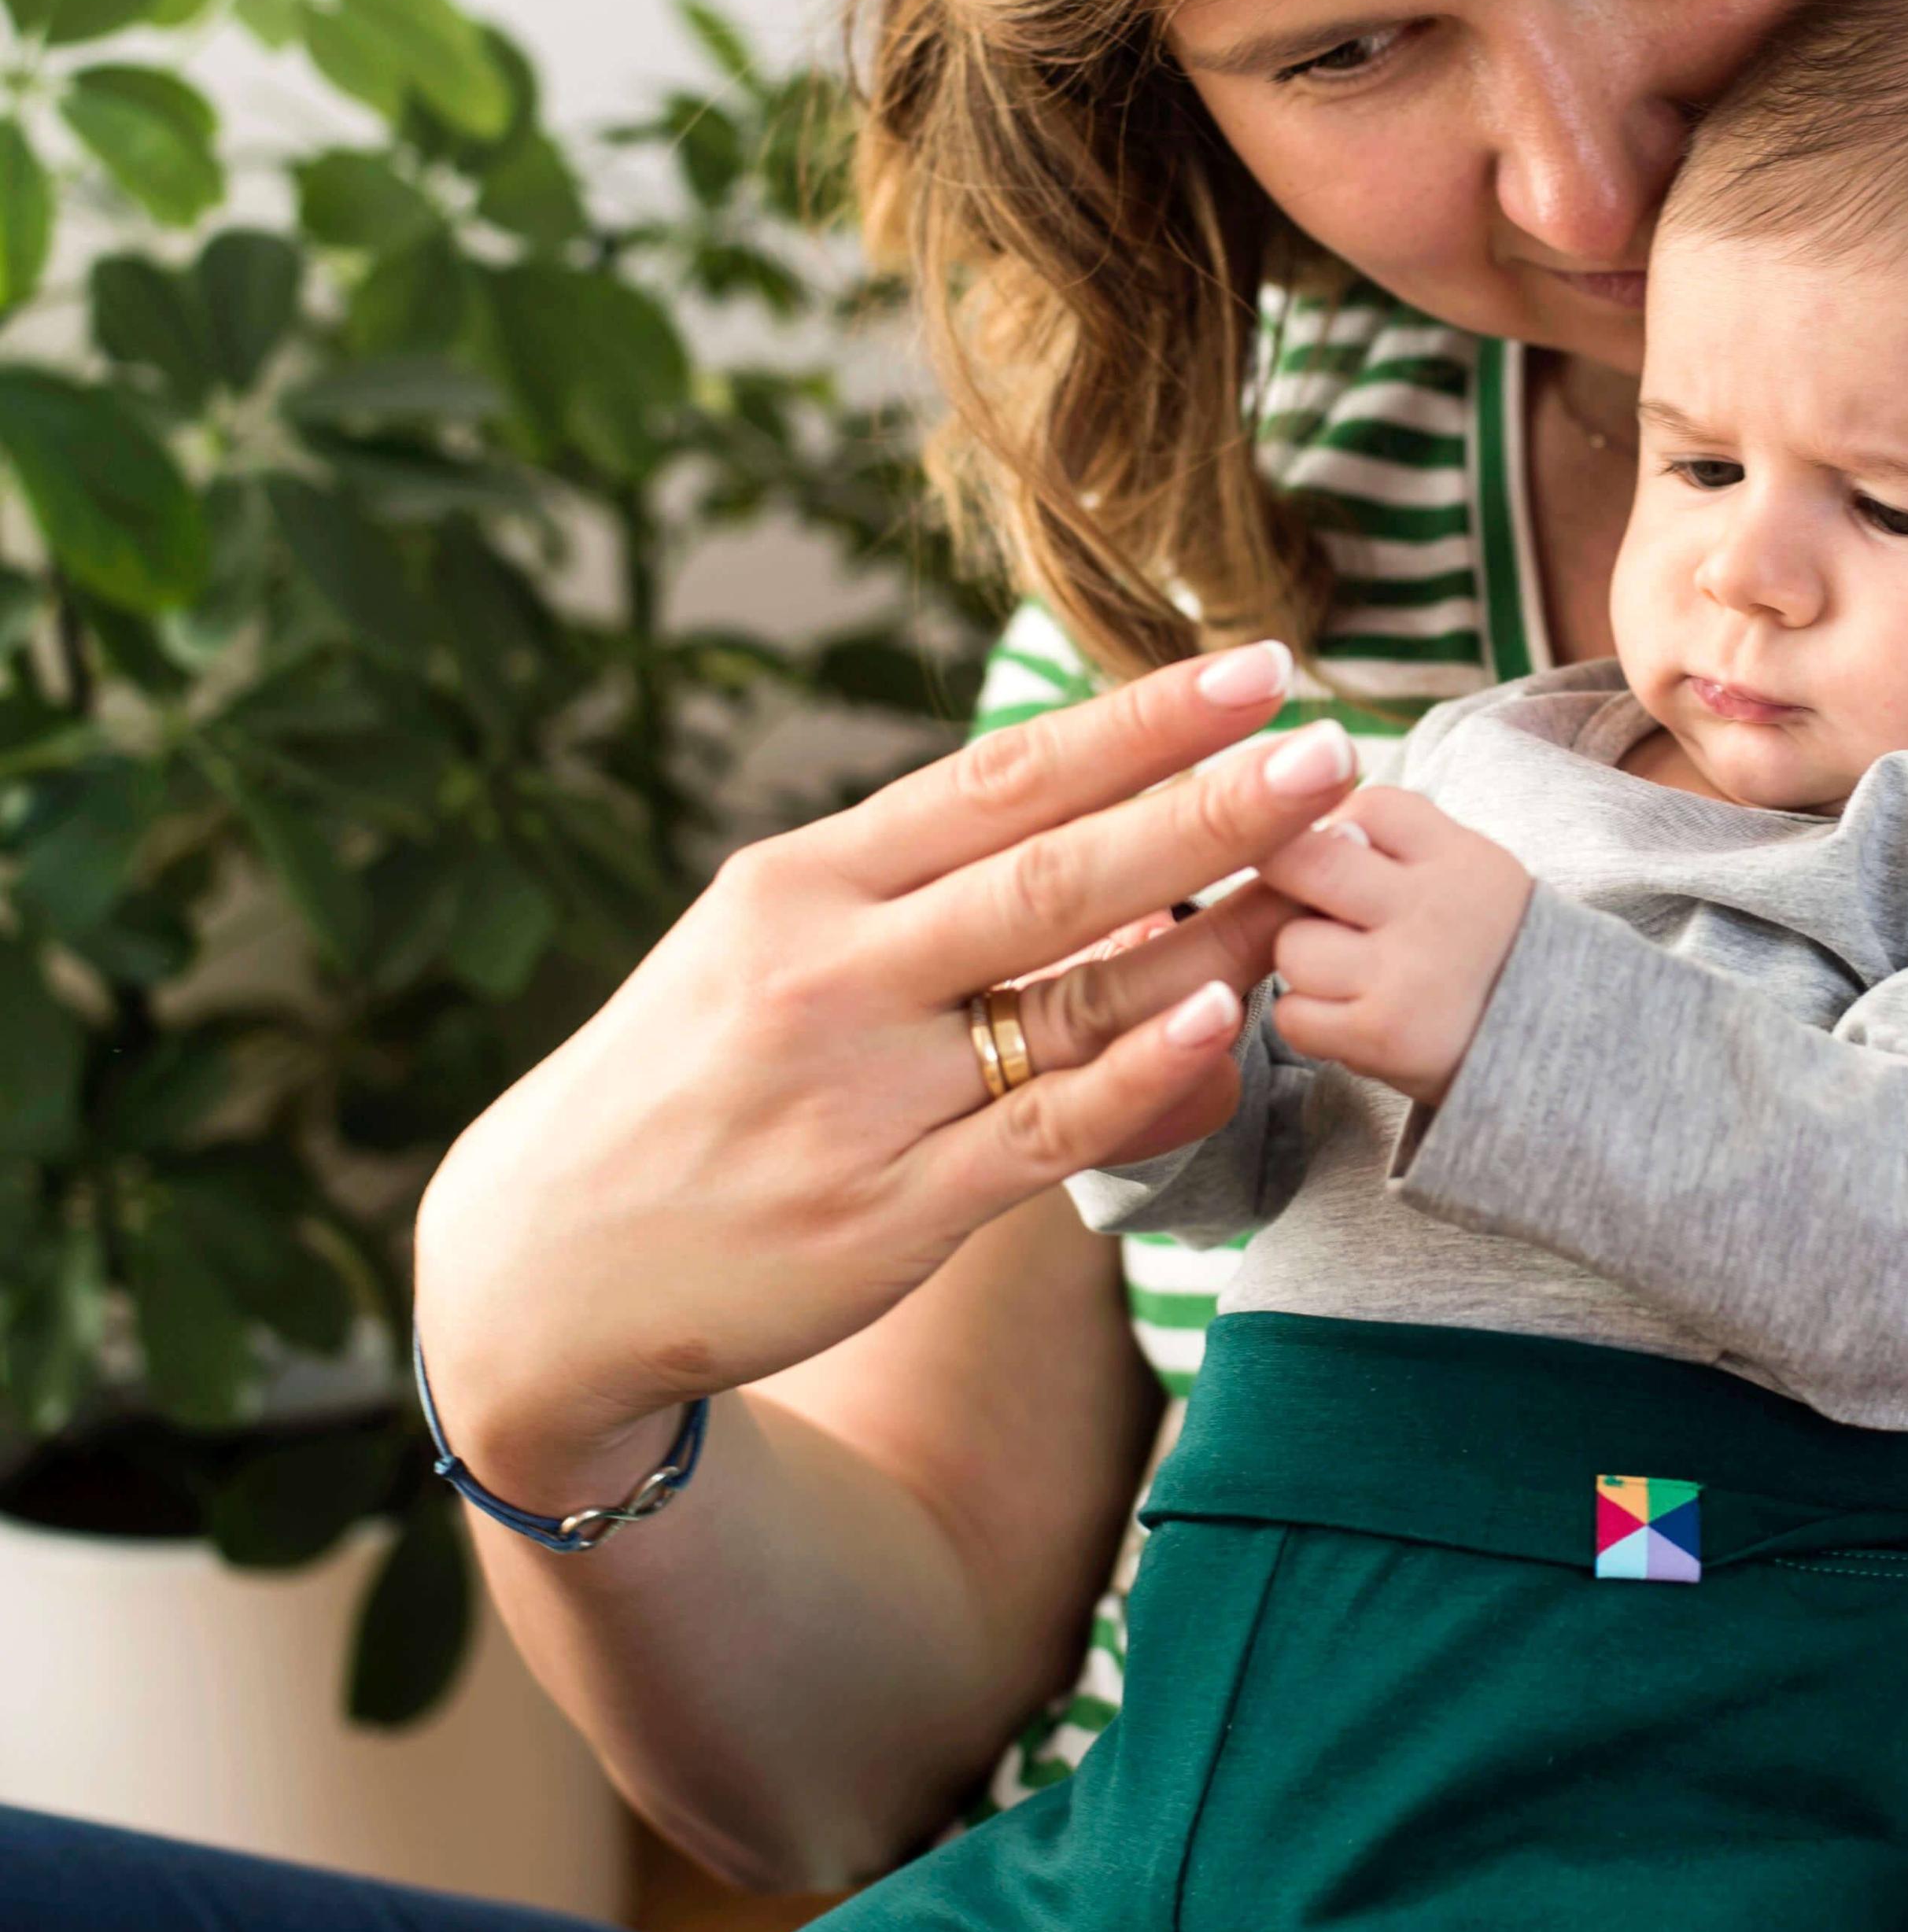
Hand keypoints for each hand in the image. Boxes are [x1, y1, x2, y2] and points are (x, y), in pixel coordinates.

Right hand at [411, 649, 1362, 1506]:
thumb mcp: (763, 942)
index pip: (1001, 777)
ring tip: (1321, 872)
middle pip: (1054, 868)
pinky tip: (1225, 1019)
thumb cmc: (691, 1076)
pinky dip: (1140, 1073)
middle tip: (1332, 748)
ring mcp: (861, 1094)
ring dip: (1213, 930)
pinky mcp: (888, 1210)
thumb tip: (1082, 822)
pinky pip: (1045, 1133)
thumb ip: (913, 887)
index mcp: (804, 883)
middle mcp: (830, 972)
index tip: (1258, 668)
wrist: (550, 1263)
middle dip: (1209, 803)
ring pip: (1070, 996)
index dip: (1142, 721)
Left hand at [1258, 784, 1531, 1106]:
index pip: (1368, 806)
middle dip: (1288, 875)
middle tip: (1306, 900)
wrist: (1550, 1044)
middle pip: (1308, 861)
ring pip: (1293, 946)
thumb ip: (1401, 844)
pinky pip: (1294, 1015)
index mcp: (1460, 858)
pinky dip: (1309, 1020)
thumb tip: (1309, 829)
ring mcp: (1406, 975)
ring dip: (1305, 962)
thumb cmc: (1486, 949)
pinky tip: (1348, 1016)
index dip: (1343, 829)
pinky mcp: (1382, 1036)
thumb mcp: (1470, 872)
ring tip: (1348, 973)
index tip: (1355, 859)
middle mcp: (1434, 908)